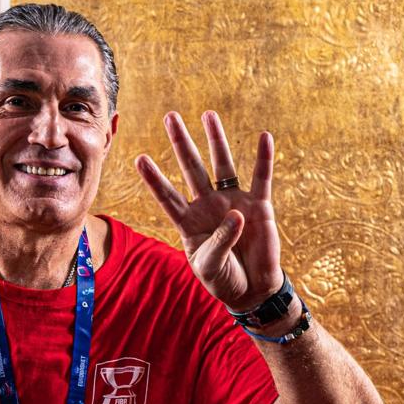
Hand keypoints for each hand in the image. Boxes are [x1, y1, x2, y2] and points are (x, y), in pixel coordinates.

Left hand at [136, 110, 283, 311]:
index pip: (167, 196)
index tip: (139, 158)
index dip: (154, 179)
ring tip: (208, 114)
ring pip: (222, 165)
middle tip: (170, 116)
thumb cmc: (224, 279)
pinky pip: (261, 177)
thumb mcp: (211, 266)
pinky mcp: (258, 205)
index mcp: (188, 222)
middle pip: (191, 168)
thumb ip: (219, 242)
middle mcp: (207, 205)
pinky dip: (263, 158)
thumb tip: (235, 214)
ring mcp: (233, 202)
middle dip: (181, 143)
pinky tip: (264, 137)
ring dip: (216, 139)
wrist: (252, 288)